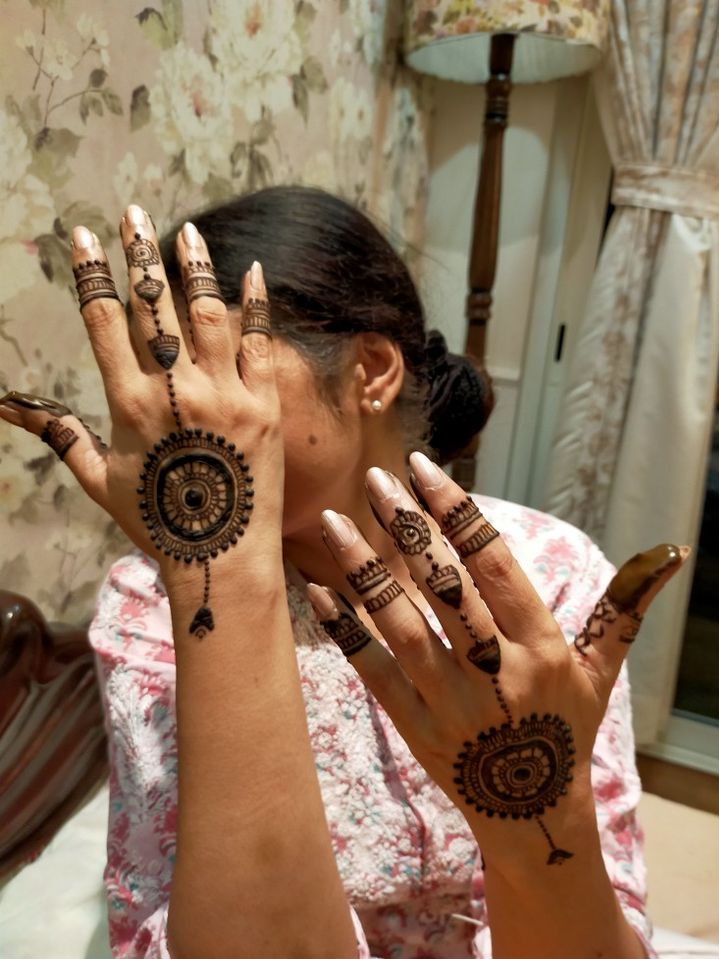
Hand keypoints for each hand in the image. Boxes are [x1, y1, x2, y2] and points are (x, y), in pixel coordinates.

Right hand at [0, 205, 282, 635]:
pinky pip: (260, 343)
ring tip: (186, 231)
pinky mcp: (266, 404)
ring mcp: (226, 395)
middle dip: (138, 253)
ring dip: (194, 267)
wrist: (222, 558)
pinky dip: (255, 304)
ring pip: (207, 314)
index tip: (82, 234)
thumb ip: (60, 435)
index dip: (91, 272)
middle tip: (132, 214)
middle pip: (152, 305)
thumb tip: (6, 407)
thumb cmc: (157, 524)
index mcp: (129, 403)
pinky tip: (252, 271)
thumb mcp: (100, 479)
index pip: (103, 321)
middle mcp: (176, 389)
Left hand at [309, 453, 686, 866]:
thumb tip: (668, 554)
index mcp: (541, 648)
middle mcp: (495, 672)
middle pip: (445, 589)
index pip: (495, 566)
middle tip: (375, 479)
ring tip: (333, 523)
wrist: (533, 818)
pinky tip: (317, 591)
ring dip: (364, 572)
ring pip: (401, 626)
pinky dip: (345, 631)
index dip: (459, 514)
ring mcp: (450, 703)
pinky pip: (373, 672)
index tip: (426, 470)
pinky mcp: (414, 728)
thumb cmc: (566, 730)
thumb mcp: (600, 671)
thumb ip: (624, 608)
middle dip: (408, 530)